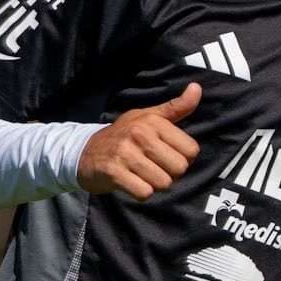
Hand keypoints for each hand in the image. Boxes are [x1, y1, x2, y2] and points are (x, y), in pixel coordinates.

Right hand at [78, 83, 202, 199]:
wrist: (84, 152)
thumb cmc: (124, 135)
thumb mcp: (149, 117)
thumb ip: (176, 107)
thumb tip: (197, 88)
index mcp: (153, 121)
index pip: (191, 150)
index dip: (183, 158)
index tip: (167, 155)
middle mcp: (139, 134)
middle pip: (179, 168)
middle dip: (170, 173)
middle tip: (153, 167)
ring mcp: (125, 153)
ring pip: (163, 183)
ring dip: (155, 184)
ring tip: (142, 174)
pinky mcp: (113, 172)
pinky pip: (144, 193)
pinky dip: (141, 193)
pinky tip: (132, 182)